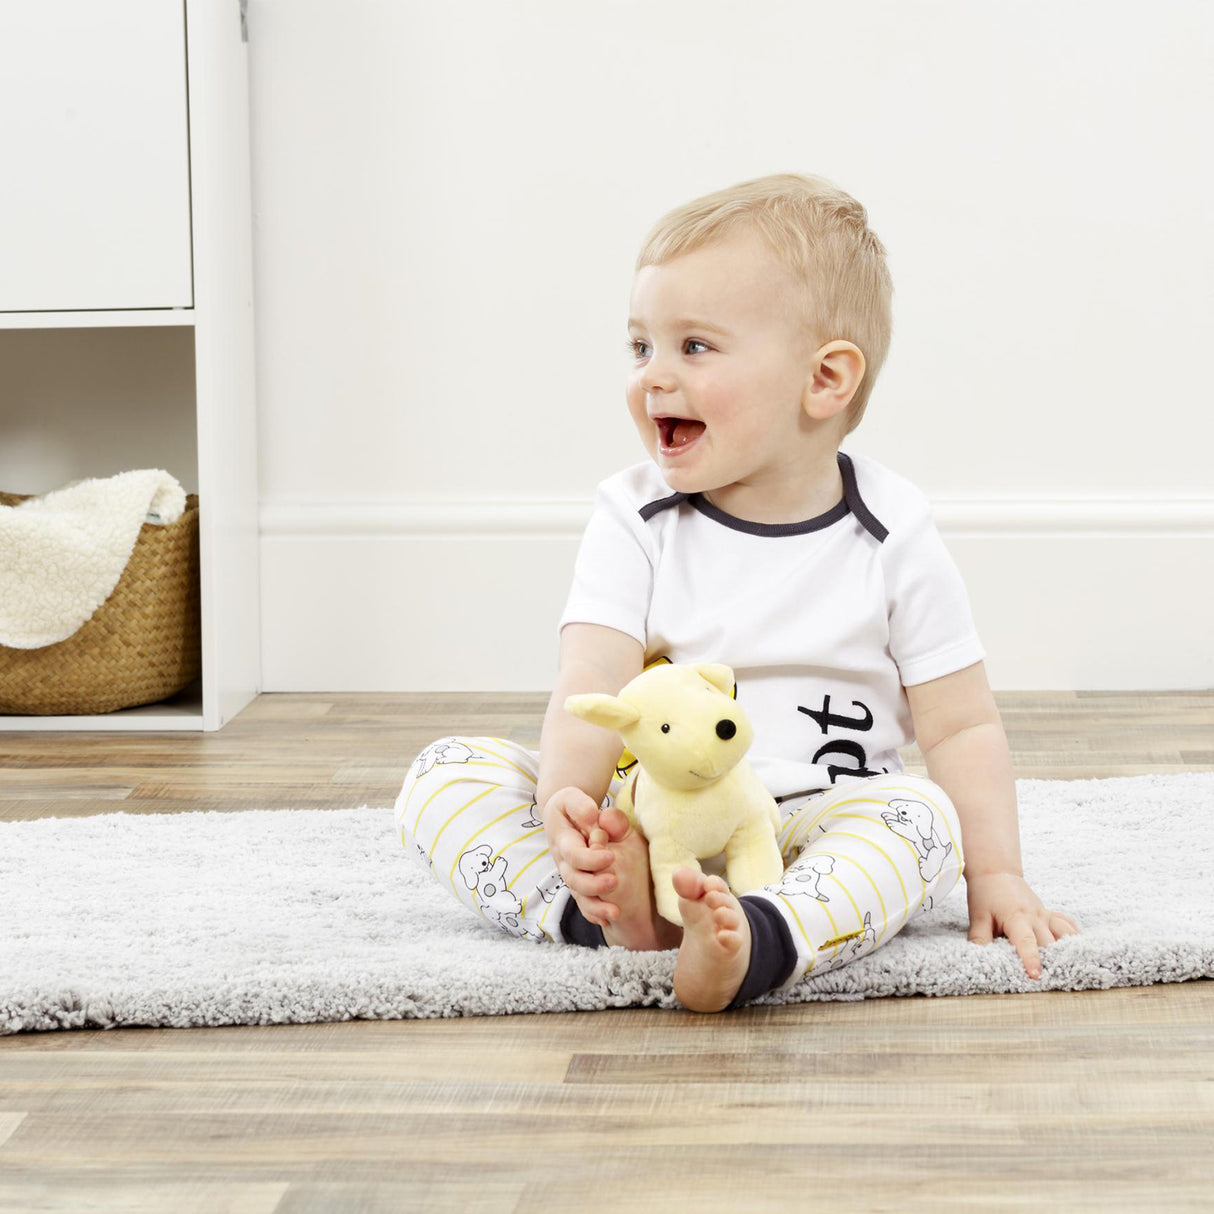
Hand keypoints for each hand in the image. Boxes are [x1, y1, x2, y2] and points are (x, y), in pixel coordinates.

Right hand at [541, 786, 617, 926]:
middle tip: (614, 882)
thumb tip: (593, 819)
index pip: (573, 855)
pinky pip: (584, 904)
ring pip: (579, 896)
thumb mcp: (573, 798)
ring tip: (615, 911)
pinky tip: (609, 918)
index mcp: (563, 841)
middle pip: (574, 880)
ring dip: (596, 905)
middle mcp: (564, 862)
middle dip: (593, 885)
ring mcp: (571, 874)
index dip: (590, 858)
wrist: (562, 815)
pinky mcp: (579, 883)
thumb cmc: (572, 806)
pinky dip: (594, 913)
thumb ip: (582, 807)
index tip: (610, 856)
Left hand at [965, 870, 1079, 979]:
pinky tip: (1078, 949)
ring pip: (1063, 935)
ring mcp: (1045, 915)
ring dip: (1066, 950)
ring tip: (1071, 969)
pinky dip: (1074, 937)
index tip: (1035, 975)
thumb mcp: (978, 916)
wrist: (996, 871)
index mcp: (1016, 917)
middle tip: (1052, 982)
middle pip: (1048, 943)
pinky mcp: (1050, 914)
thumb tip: (977, 959)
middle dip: (1051, 961)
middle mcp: (1035, 917)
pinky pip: (1067, 925)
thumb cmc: (986, 894)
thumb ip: (979, 939)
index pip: (1026, 941)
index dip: (1031, 958)